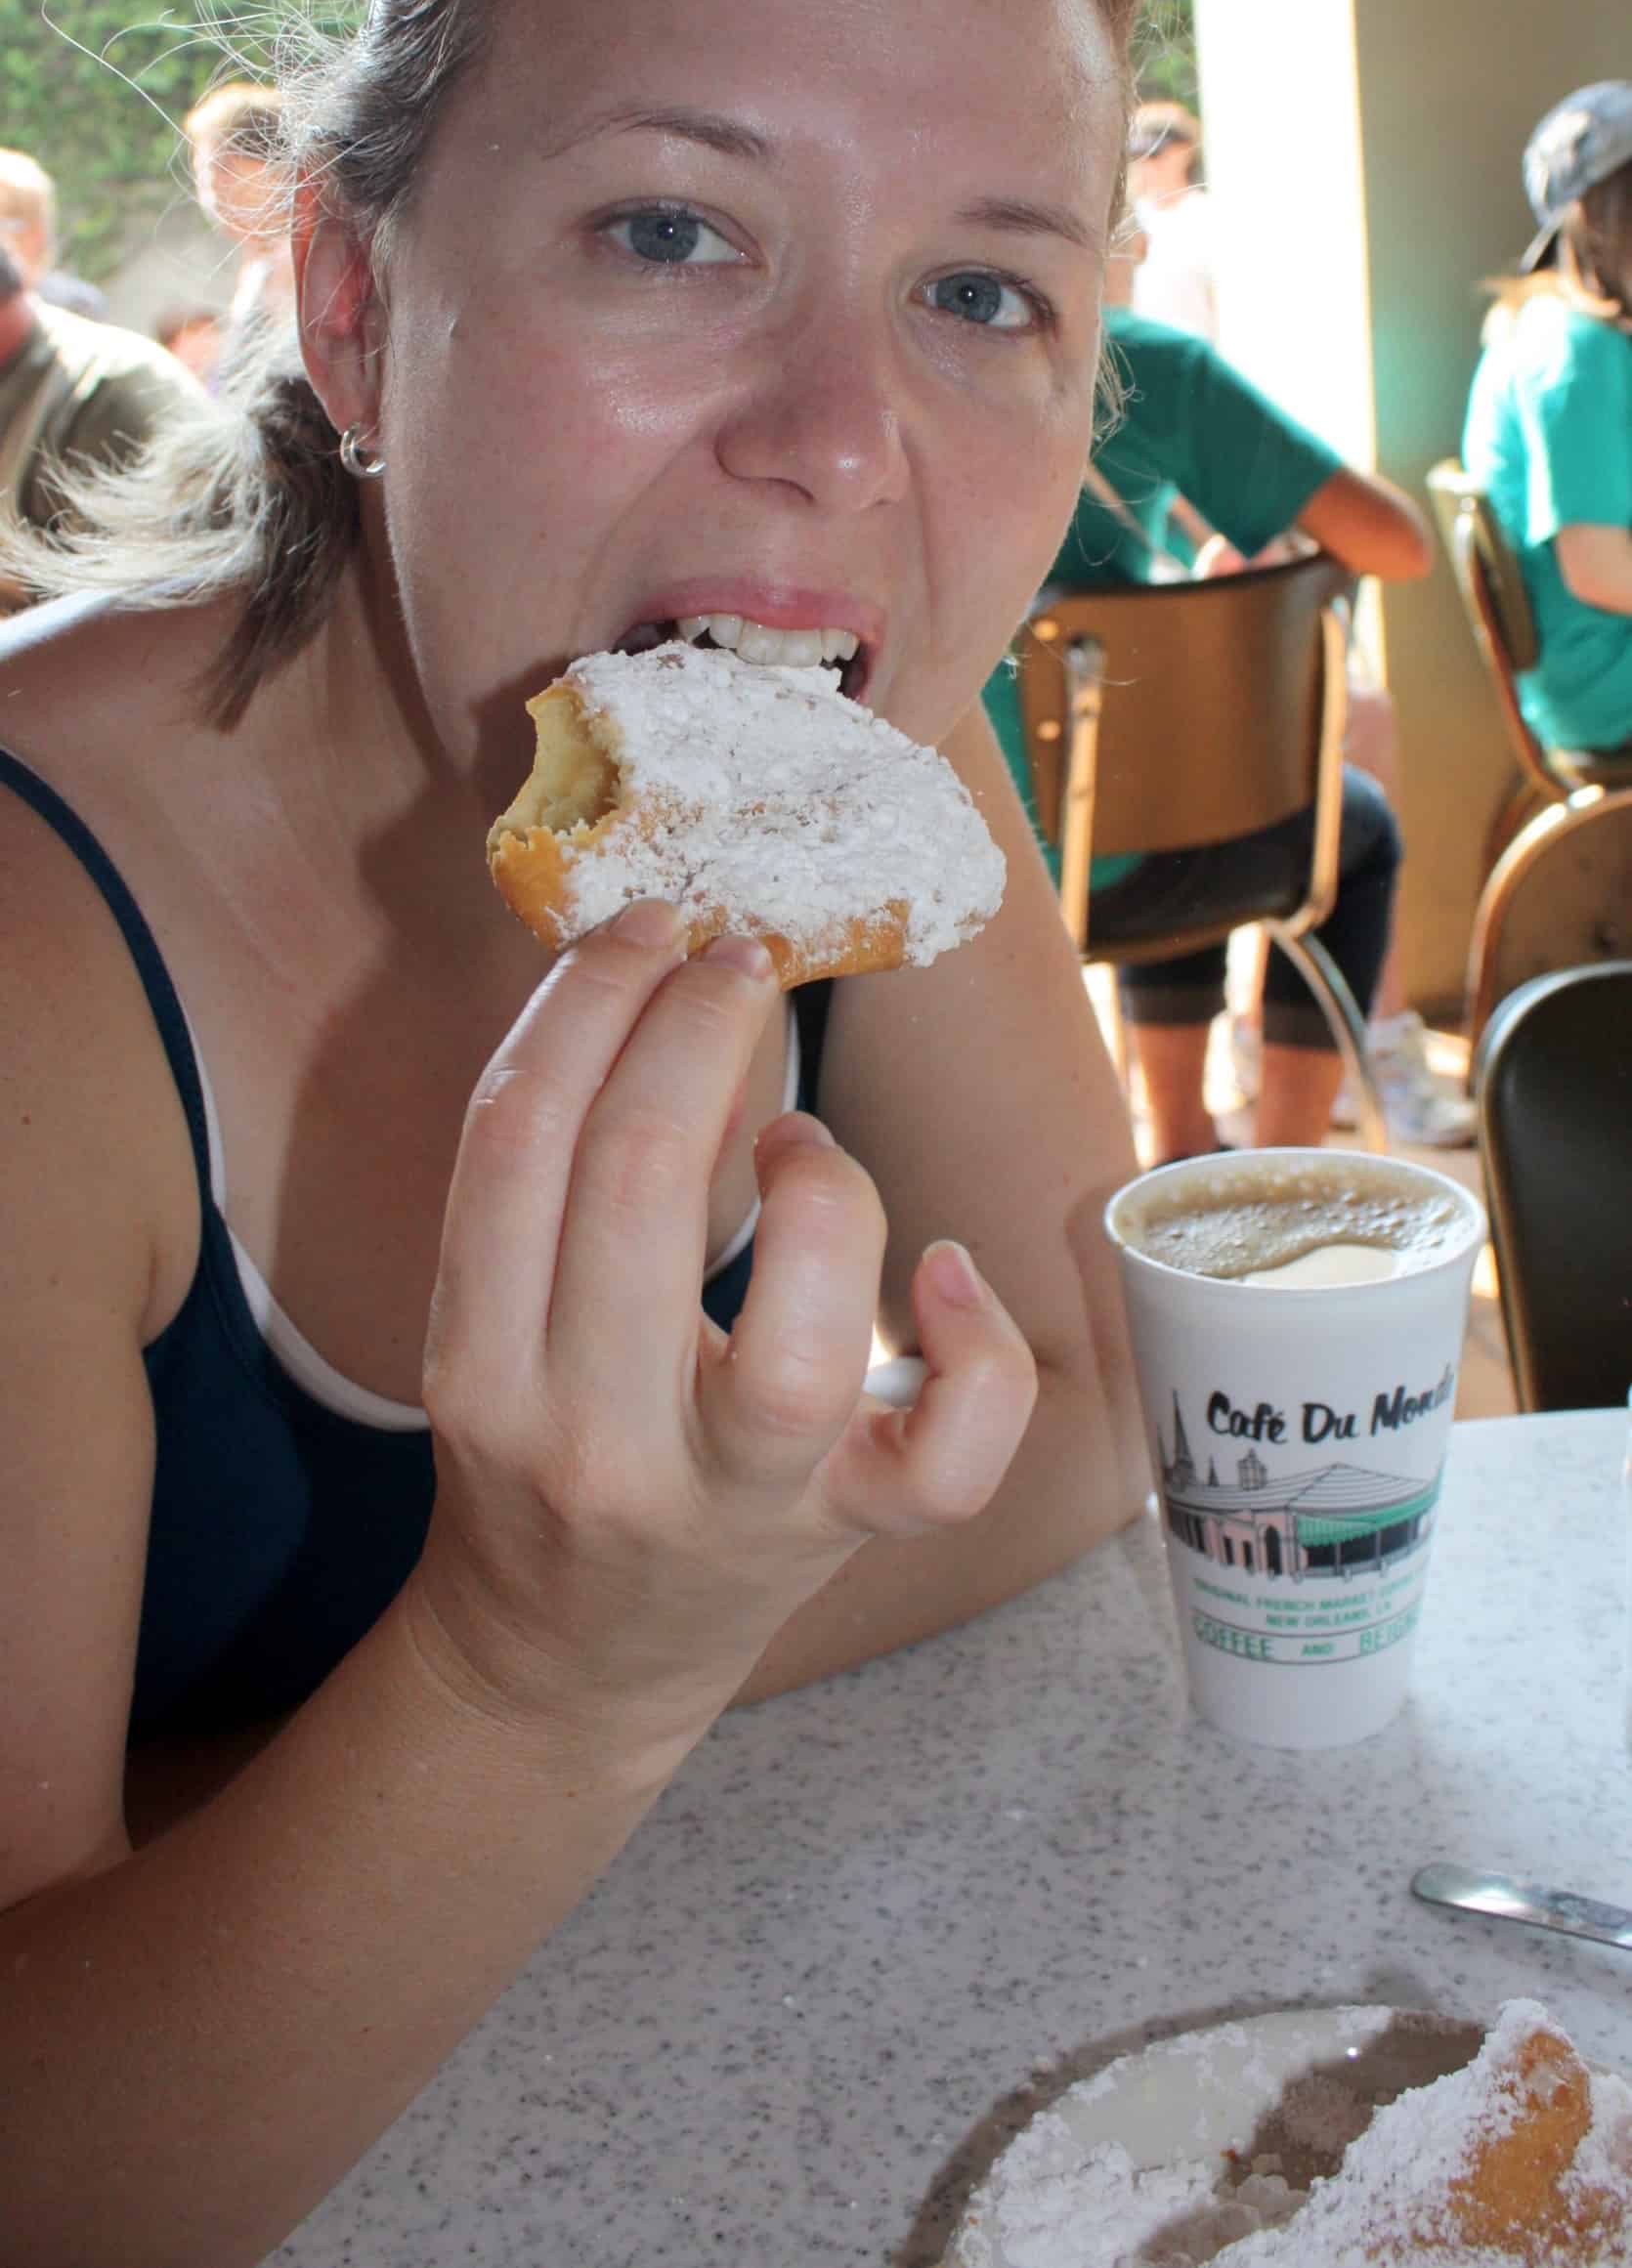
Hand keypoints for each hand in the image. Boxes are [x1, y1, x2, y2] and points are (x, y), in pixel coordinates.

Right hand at [407, 903, 1036, 1767]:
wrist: (565, 1665)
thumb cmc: (543, 1453)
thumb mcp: (493, 1330)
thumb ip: (551, 1189)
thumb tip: (660, 987)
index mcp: (478, 1368)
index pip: (517, 1140)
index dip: (588, 1001)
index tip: (649, 927)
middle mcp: (589, 1439)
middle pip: (637, 1192)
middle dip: (699, 1032)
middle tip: (737, 962)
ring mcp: (726, 1504)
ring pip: (797, 1343)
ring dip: (821, 1184)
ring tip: (800, 1137)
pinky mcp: (843, 1538)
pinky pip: (945, 1460)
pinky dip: (975, 1349)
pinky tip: (952, 1273)